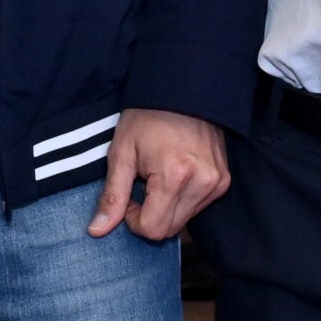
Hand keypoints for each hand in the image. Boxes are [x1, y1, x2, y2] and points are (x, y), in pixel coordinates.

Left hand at [88, 108, 229, 240]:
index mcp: (174, 177)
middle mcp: (201, 183)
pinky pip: (198, 207)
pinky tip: (174, 175)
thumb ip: (112, 196)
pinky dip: (181, 200)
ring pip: (184, 221)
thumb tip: (96, 231)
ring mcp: (216, 182)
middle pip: (170, 230)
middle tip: (141, 185)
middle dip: (150, 215)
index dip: (134, 220)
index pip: (153, 230)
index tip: (129, 196)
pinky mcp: (223, 180)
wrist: (181, 89)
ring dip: (165, 209)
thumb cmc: (146, 118)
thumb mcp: (121, 153)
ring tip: (157, 177)